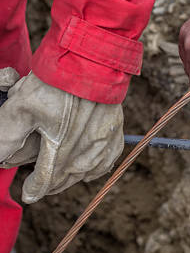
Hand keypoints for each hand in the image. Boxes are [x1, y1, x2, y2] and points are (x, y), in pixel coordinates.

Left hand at [0, 69, 123, 202]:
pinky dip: (94, 167)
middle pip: (63, 181)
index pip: (43, 183)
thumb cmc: (56, 83)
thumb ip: (7, 136)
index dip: (32, 189)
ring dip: (69, 175)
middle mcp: (84, 154)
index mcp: (60, 152)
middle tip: (38, 176)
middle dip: (49, 181)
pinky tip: (84, 163)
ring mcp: (102, 144)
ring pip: (84, 174)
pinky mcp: (115, 132)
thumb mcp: (21, 105)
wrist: (91, 61)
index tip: (27, 191)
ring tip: (58, 171)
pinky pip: (106, 162)